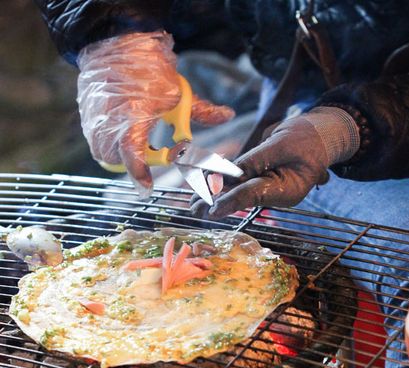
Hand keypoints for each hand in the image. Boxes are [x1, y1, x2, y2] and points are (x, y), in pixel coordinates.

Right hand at [77, 32, 234, 196]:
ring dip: (123, 153)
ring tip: (139, 134)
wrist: (115, 44)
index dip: (140, 174)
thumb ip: (202, 111)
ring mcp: (94, 122)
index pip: (132, 155)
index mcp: (132, 117)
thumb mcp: (179, 92)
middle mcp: (108, 122)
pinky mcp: (86, 119)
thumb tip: (228, 115)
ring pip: (106, 155)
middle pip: (120, 161)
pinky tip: (124, 125)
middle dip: (138, 161)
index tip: (147, 188)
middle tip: (154, 148)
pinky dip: (111, 142)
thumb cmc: (149, 69)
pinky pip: (97, 143)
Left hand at [191, 107, 359, 217]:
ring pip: (237, 191)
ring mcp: (269, 187)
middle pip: (242, 197)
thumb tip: (231, 170)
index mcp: (288, 191)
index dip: (231, 200)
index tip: (212, 208)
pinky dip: (221, 183)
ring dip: (214, 195)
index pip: (254, 194)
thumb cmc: (308, 137)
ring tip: (192, 204)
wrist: (320, 136)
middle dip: (216, 202)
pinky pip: (238, 182)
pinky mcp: (261, 179)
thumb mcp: (282, 143)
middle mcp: (276, 194)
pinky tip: (204, 185)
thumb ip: (257, 158)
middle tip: (193, 210)